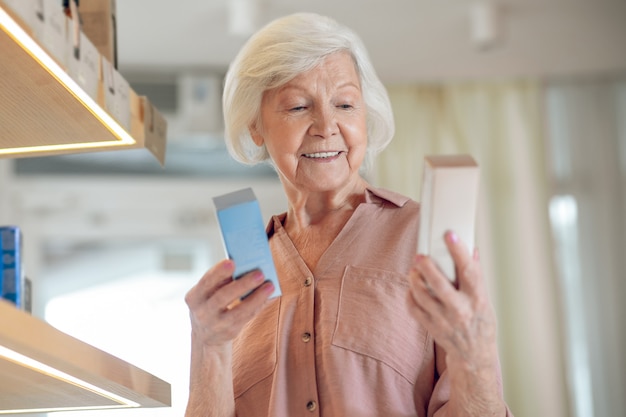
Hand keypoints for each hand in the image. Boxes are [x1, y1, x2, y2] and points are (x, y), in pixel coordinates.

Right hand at [185, 259, 274, 347]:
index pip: (206, 282)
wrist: (205, 336)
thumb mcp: (208, 293)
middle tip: (259, 274)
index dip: (218, 272)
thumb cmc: (211, 304)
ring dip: (256, 297)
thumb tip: (247, 266)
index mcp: (194, 297)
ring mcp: (216, 324)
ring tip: (269, 286)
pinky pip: (246, 317)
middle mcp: (202, 312)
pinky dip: (258, 305)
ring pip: (238, 311)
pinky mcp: (229, 332)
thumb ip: (222, 280)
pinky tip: (268, 296)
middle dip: (242, 285)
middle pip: (222, 297)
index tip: (232, 262)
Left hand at [409, 231, 497, 368]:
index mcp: (477, 299)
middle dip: (427, 267)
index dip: (459, 251)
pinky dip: (410, 295)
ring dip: (414, 280)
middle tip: (420, 255)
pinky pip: (414, 308)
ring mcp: (444, 320)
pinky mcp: (431, 327)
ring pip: (422, 296)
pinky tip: (412, 287)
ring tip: (414, 270)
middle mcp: (461, 310)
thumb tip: (472, 249)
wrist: (475, 354)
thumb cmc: (480, 321)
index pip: (469, 271)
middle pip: (439, 285)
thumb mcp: (485, 298)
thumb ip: (476, 275)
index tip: (450, 235)